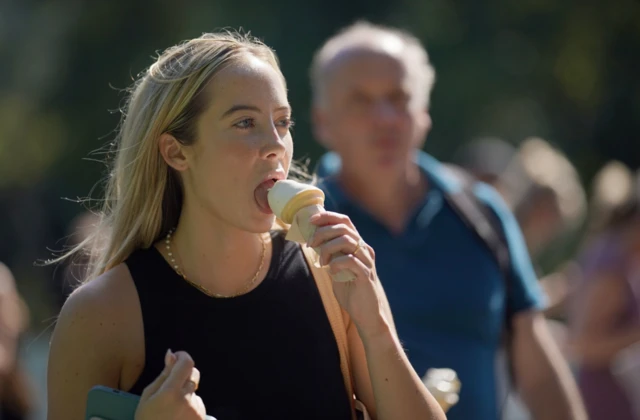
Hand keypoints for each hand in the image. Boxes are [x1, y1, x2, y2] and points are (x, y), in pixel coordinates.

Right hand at [135, 350, 205, 419]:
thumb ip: (163, 375)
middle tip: (170, 388)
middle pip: (193, 375)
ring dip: (186, 394)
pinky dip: (190, 407)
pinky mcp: (202, 418)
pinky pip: (198, 404)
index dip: (182, 357)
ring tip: (171, 410)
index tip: (176, 359)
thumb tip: (172, 354)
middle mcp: (187, 399)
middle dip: (183, 375)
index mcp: (170, 392)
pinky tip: (178, 417)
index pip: (187, 363)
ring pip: (194, 390)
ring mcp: (196, 410)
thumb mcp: (147, 397)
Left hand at [308, 211, 388, 338]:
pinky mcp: (366, 275)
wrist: (367, 314)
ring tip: (321, 262)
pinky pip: (350, 261)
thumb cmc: (351, 290)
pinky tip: (331, 271)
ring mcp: (367, 261)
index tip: (311, 220)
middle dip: (323, 232)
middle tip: (310, 244)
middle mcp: (364, 250)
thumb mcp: (336, 268)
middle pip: (344, 228)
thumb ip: (329, 254)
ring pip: (347, 241)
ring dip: (328, 248)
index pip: (345, 221)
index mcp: (358, 245)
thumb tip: (312, 240)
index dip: (328, 216)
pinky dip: (336, 263)